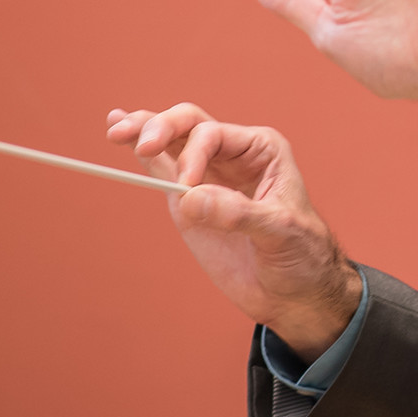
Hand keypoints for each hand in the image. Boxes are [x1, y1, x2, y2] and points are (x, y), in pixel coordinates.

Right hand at [107, 104, 360, 361]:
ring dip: (143, 130)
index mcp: (262, 150)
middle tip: (142, 144)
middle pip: (189, 124)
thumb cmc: (301, 255)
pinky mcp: (188, 198)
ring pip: (171, 140)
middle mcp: (233, 154)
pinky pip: (160, 168)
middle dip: (162, 127)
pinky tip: (118, 128)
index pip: (215, 134)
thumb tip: (191, 199)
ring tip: (117, 129)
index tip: (187, 189)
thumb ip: (239, 214)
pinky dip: (140, 150)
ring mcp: (207, 175)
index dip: (194, 155)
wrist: (295, 292)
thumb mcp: (281, 232)